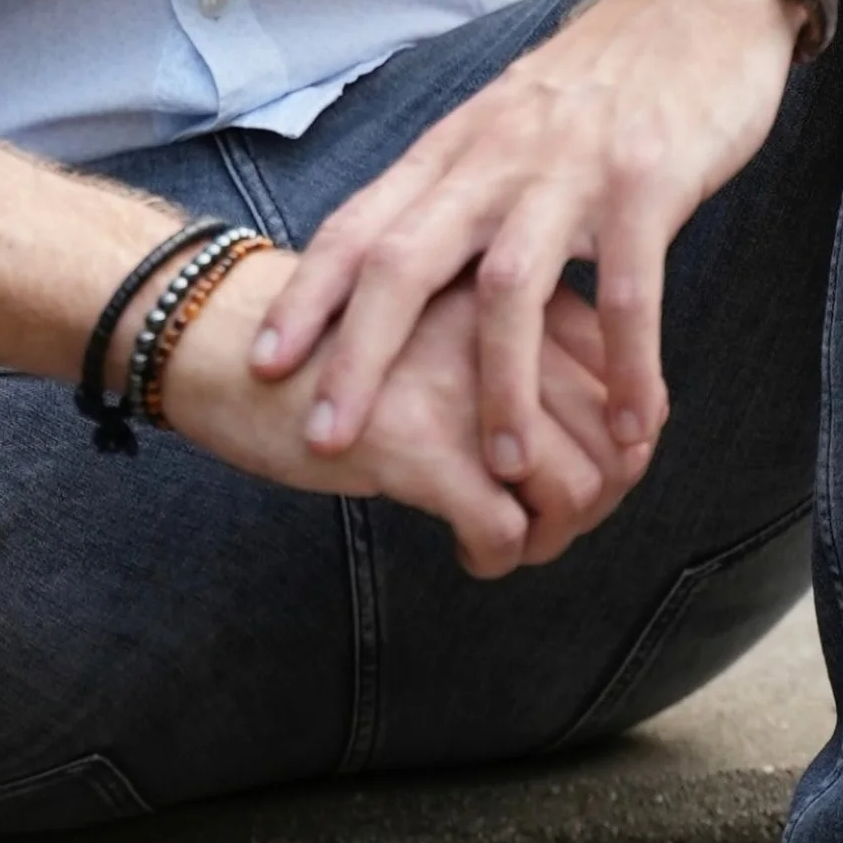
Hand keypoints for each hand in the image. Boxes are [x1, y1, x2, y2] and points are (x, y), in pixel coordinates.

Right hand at [157, 248, 649, 576]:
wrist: (224, 338)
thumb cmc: (330, 334)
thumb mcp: (435, 311)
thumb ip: (505, 338)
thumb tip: (576, 414)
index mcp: (508, 285)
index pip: (619, 370)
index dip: (619, 438)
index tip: (583, 472)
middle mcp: (500, 327)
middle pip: (615, 433)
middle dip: (599, 498)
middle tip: (552, 522)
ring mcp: (462, 384)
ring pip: (578, 485)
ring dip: (555, 535)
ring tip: (517, 543)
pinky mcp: (416, 444)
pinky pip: (505, 528)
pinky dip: (500, 558)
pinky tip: (470, 556)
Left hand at [249, 0, 802, 485]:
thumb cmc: (602, 79)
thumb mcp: (509, 123)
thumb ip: (461, 193)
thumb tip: (407, 278)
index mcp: (455, 146)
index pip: (360, 224)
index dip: (307, 296)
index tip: (266, 362)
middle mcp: (497, 156)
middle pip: (405, 261)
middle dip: (359, 355)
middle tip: (331, 438)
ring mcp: (571, 168)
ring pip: (510, 289)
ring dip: (500, 385)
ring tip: (501, 465)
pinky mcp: (648, 180)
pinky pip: (630, 290)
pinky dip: (628, 366)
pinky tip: (636, 426)